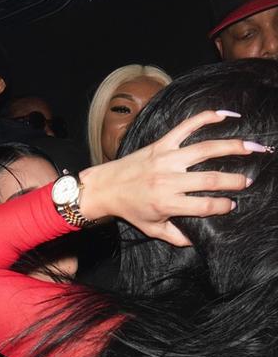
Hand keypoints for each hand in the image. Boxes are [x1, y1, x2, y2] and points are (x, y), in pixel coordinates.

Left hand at [80, 110, 260, 245]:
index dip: (222, 206)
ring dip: (231, 147)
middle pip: (209, 179)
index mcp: (166, 203)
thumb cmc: (130, 209)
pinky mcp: (161, 144)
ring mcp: (166, 159)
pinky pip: (186, 127)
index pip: (203, 205)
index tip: (232, 205)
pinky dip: (206, 118)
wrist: (106, 188)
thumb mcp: (151, 228)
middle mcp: (168, 180)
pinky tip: (225, 115)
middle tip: (248, 181)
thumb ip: (174, 235)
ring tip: (251, 147)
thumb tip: (196, 241)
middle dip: (233, 180)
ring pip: (204, 149)